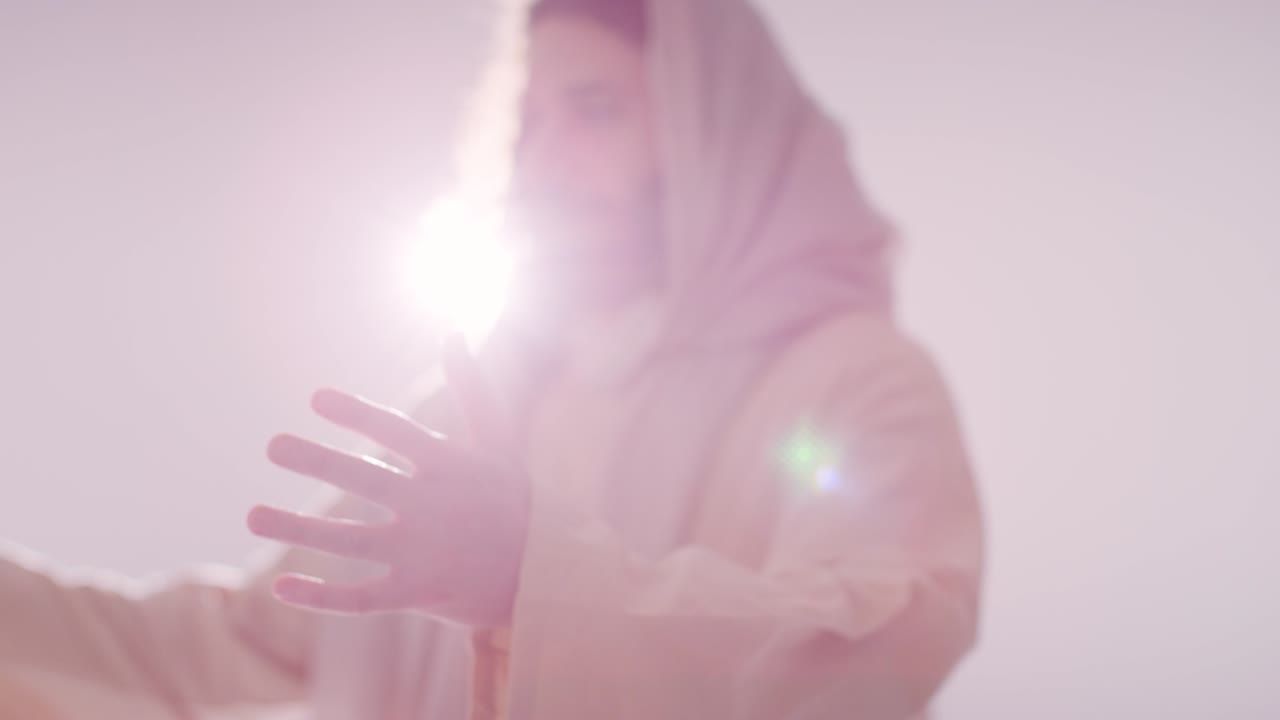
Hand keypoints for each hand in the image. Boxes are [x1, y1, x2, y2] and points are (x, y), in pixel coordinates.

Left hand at [247, 335, 529, 626]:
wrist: (548, 573)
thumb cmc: (516, 500)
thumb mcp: (499, 441)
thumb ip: (472, 387)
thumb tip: (453, 331)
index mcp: (449, 464)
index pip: (396, 431)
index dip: (357, 413)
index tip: (317, 399)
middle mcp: (431, 505)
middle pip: (363, 478)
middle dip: (315, 459)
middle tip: (273, 444)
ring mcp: (423, 552)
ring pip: (349, 540)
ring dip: (297, 528)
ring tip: (252, 514)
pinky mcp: (419, 593)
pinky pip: (360, 599)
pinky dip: (321, 597)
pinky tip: (281, 588)